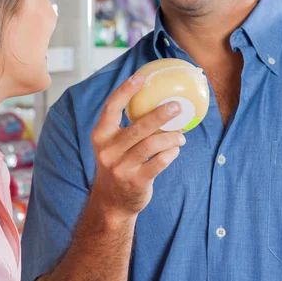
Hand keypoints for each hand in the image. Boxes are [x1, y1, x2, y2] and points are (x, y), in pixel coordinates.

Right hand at [91, 74, 184, 220]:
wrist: (111, 203)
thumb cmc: (117, 164)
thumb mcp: (112, 145)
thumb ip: (125, 126)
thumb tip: (154, 100)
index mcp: (100, 136)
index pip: (111, 108)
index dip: (125, 91)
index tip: (141, 77)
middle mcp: (108, 150)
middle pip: (137, 127)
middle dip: (159, 115)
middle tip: (177, 106)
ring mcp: (121, 167)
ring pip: (151, 145)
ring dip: (171, 137)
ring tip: (181, 135)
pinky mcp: (136, 181)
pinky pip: (159, 163)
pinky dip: (170, 154)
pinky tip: (175, 150)